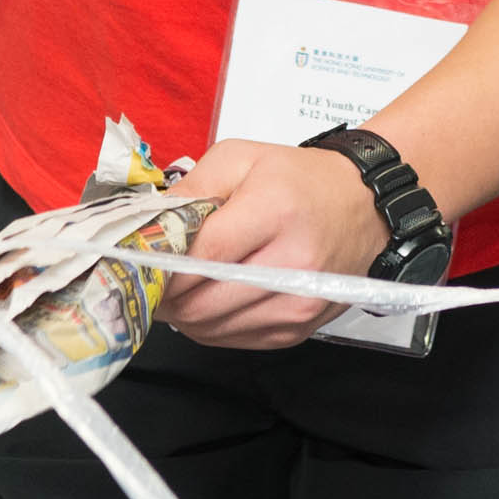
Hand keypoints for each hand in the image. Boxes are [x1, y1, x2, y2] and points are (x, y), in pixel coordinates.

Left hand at [160, 139, 387, 350]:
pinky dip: (208, 326)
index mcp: (275, 212)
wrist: (364, 206)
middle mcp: (293, 264)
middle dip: (164, 295)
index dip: (161, 265)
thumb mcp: (240, 158)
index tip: (134, 263)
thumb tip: (149, 226)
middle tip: (146, 281)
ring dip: (182, 314)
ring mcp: (299, 302)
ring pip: (213, 328)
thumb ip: (190, 188)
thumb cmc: (299, 179)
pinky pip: (234, 340)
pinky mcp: (300, 328)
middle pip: (203, 301)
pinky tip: (205, 301)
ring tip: (173, 290)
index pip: (201, 255)